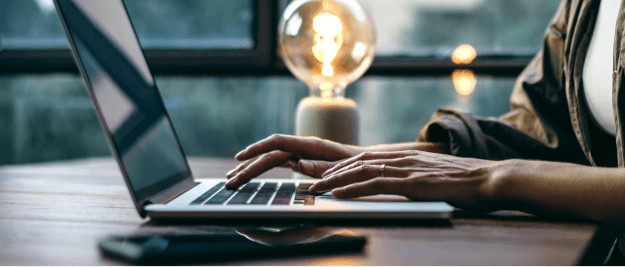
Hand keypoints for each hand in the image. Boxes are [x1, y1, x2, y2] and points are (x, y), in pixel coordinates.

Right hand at [226, 134, 362, 187]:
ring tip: (231, 180)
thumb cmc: (357, 166)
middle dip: (247, 168)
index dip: (258, 148)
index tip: (240, 157)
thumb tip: (298, 164)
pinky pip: (275, 165)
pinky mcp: (299, 161)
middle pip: (268, 155)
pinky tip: (247, 176)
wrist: (367, 163)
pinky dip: (260, 170)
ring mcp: (299, 154)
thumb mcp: (342, 169)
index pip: (278, 142)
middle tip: (229, 182)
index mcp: (311, 145)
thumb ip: (322, 167)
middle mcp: (301, 148)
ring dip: (250, 170)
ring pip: (269, 160)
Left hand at [309, 150, 508, 212]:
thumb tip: (408, 188)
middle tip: (314, 182)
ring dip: (335, 180)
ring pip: (361, 170)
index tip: (327, 175)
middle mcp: (403, 158)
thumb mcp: (436, 177)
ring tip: (318, 189)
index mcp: (408, 156)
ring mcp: (407, 169)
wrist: (492, 179)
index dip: (344, 166)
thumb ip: (417, 179)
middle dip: (332, 172)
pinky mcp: (411, 183)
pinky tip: (339, 195)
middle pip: (358, 161)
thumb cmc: (469, 182)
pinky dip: (353, 189)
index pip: (367, 158)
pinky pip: (375, 184)